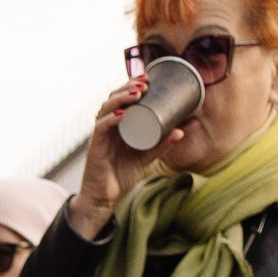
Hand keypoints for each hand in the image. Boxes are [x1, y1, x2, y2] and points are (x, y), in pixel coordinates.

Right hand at [69, 79, 168, 237]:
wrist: (104, 199)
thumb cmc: (121, 177)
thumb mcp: (146, 158)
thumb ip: (161, 145)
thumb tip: (181, 131)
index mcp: (117, 125)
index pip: (121, 98)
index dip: (132, 84)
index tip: (148, 77)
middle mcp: (107, 126)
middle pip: (113, 98)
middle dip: (128, 86)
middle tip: (145, 82)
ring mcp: (100, 136)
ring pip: (106, 108)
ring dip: (121, 97)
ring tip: (137, 93)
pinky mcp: (95, 147)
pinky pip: (101, 128)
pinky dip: (111, 119)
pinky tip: (122, 113)